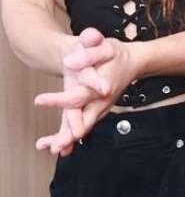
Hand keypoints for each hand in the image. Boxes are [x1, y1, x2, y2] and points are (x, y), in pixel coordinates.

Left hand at [34, 28, 138, 154]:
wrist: (134, 63)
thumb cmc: (116, 55)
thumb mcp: (105, 47)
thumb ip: (89, 54)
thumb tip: (70, 62)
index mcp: (101, 86)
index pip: (78, 95)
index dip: (60, 100)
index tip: (38, 101)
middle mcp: (102, 101)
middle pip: (83, 120)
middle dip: (68, 134)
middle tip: (53, 146)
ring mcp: (101, 108)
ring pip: (83, 127)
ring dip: (67, 140)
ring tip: (48, 149)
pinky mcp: (98, 111)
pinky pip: (84, 126)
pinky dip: (71, 137)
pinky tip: (59, 148)